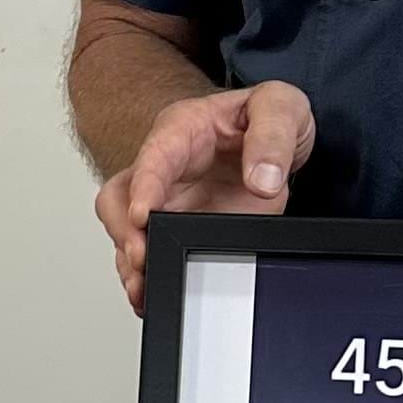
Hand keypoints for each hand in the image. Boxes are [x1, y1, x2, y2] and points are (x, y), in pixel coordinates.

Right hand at [96, 80, 314, 314]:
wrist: (276, 138)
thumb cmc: (265, 114)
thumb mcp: (281, 106)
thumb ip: (273, 138)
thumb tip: (262, 181)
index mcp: (182, 130)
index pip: (153, 157)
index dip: (143, 187)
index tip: (143, 215)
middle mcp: (165, 169)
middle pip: (120, 198)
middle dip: (124, 231)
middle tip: (141, 257)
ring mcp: (169, 202)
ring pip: (128, 233)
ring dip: (131, 262)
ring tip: (143, 288)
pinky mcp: (181, 229)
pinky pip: (154, 253)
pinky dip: (150, 276)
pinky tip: (152, 295)